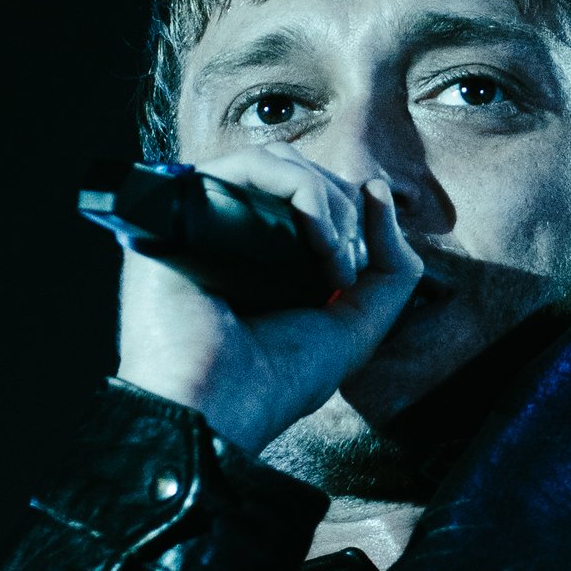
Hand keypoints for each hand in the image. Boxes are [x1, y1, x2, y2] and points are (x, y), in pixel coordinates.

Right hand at [112, 148, 425, 455]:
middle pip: (299, 173)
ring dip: (328, 202)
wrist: (216, 407)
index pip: (313, 197)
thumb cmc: (274, 379)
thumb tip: (378, 190)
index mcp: (261, 255)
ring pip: (278, 163)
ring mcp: (203, 217)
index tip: (361, 262)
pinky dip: (301, 191)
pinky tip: (317, 242)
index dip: (351, 215)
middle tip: (346, 272)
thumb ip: (389, 267)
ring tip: (332, 260)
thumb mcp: (356, 325)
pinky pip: (248, 165)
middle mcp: (229, 230)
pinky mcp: (181, 208)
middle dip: (345, 211)